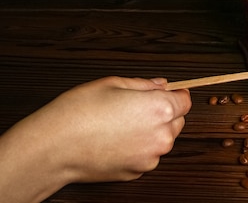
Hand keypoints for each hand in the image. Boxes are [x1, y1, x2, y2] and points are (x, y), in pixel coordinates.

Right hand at [0, 76, 190, 201]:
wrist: (53, 148)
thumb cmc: (79, 112)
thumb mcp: (113, 84)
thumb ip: (144, 84)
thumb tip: (161, 84)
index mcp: (160, 109)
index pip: (185, 101)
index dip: (177, 95)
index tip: (169, 92)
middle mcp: (161, 136)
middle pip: (177, 121)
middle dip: (165, 113)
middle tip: (139, 106)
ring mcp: (150, 157)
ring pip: (162, 140)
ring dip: (152, 131)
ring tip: (123, 124)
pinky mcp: (136, 172)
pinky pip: (147, 156)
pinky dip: (139, 148)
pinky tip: (116, 140)